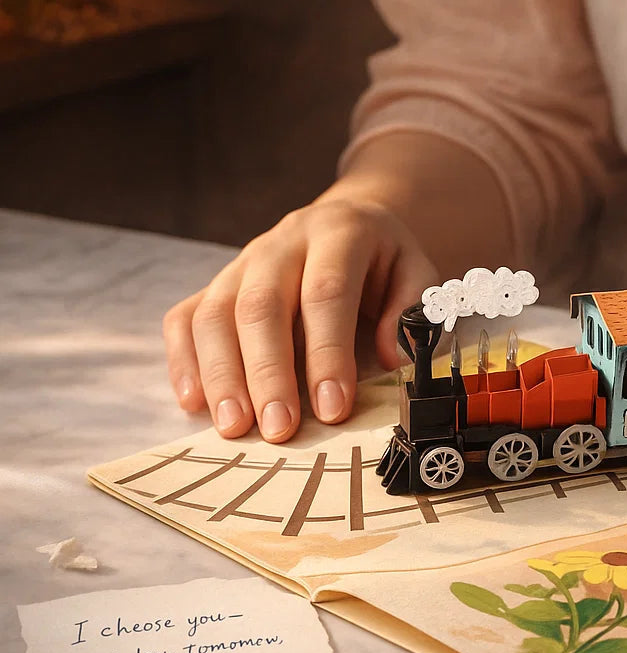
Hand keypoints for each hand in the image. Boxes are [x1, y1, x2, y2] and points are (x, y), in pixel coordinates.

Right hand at [163, 195, 437, 441]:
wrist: (345, 223)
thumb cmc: (382, 261)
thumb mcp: (416, 271)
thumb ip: (411, 310)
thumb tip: (393, 357)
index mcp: (338, 233)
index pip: (326, 292)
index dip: (328, 352)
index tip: (333, 408)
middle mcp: (281, 243)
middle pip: (261, 306)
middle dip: (268, 373)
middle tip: (278, 429)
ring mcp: (241, 263)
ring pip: (215, 314)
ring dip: (222, 375)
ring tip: (235, 427)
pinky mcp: (214, 284)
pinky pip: (185, 318)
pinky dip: (185, 361)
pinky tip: (195, 403)